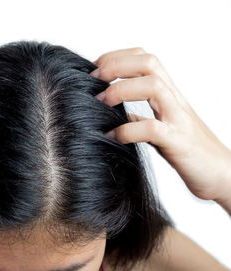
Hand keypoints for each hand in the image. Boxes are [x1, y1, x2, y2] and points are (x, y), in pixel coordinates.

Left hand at [89, 47, 230, 202]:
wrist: (222, 173)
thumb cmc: (187, 149)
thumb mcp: (159, 126)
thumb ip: (138, 116)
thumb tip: (109, 113)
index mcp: (168, 94)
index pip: (144, 59)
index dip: (117, 57)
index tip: (95, 70)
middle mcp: (174, 100)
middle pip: (149, 63)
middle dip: (116, 66)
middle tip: (92, 81)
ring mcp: (177, 119)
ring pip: (153, 86)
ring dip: (120, 90)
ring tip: (100, 103)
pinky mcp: (178, 142)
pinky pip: (152, 128)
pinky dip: (127, 130)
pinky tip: (112, 137)